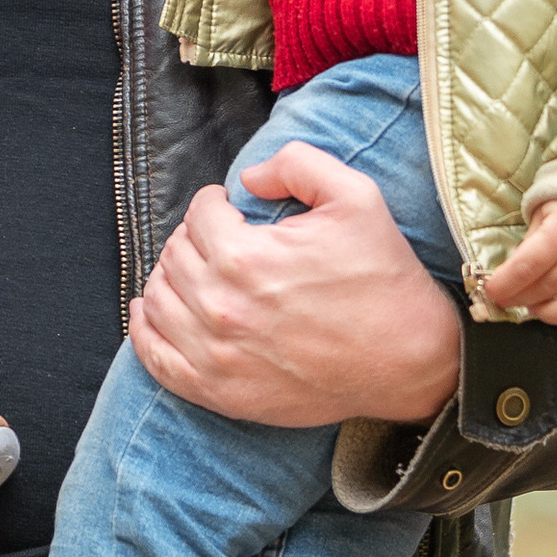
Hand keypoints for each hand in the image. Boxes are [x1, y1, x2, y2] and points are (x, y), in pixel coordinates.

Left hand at [127, 142, 464, 428]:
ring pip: (158, 300)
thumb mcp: (356, 196)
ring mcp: (216, 356)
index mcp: (245, 258)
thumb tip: (247, 178)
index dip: (216, 204)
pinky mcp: (220, 393)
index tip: (232, 209)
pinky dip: (146, 332)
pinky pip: (156, 359)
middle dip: (194, 237)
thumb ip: (296, 163)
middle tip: (221, 239)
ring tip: (195, 270)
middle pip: (175, 254)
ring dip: (170, 276)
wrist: (410, 361)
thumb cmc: (383, 278)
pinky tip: (152, 312)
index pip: (199, 215)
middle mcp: (221, 308)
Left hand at [482, 199, 556, 329]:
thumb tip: (510, 279)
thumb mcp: (545, 212)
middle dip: (520, 298)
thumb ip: (530, 245)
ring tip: (535, 307)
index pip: (527, 268)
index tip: (492, 291)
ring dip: (548, 314)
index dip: (504, 285)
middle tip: (508, 299)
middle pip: (546, 290)